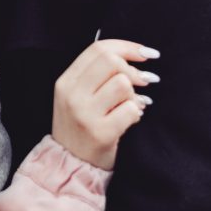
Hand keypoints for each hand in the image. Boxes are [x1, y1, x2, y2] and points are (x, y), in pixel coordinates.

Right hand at [51, 39, 159, 169]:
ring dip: (134, 95)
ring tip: (130, 105)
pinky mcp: (101, 132)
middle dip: (133, 69)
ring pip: (122, 84)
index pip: (97, 49)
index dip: (126, 47)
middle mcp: (72, 95)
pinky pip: (131, 110)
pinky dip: (136, 113)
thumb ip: (95, 74)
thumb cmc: (80, 125)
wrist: (70, 163)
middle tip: (143, 80)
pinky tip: (131, 119)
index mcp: (65, 81)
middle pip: (111, 61)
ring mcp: (85, 114)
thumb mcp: (76, 95)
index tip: (145, 53)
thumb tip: (134, 56)